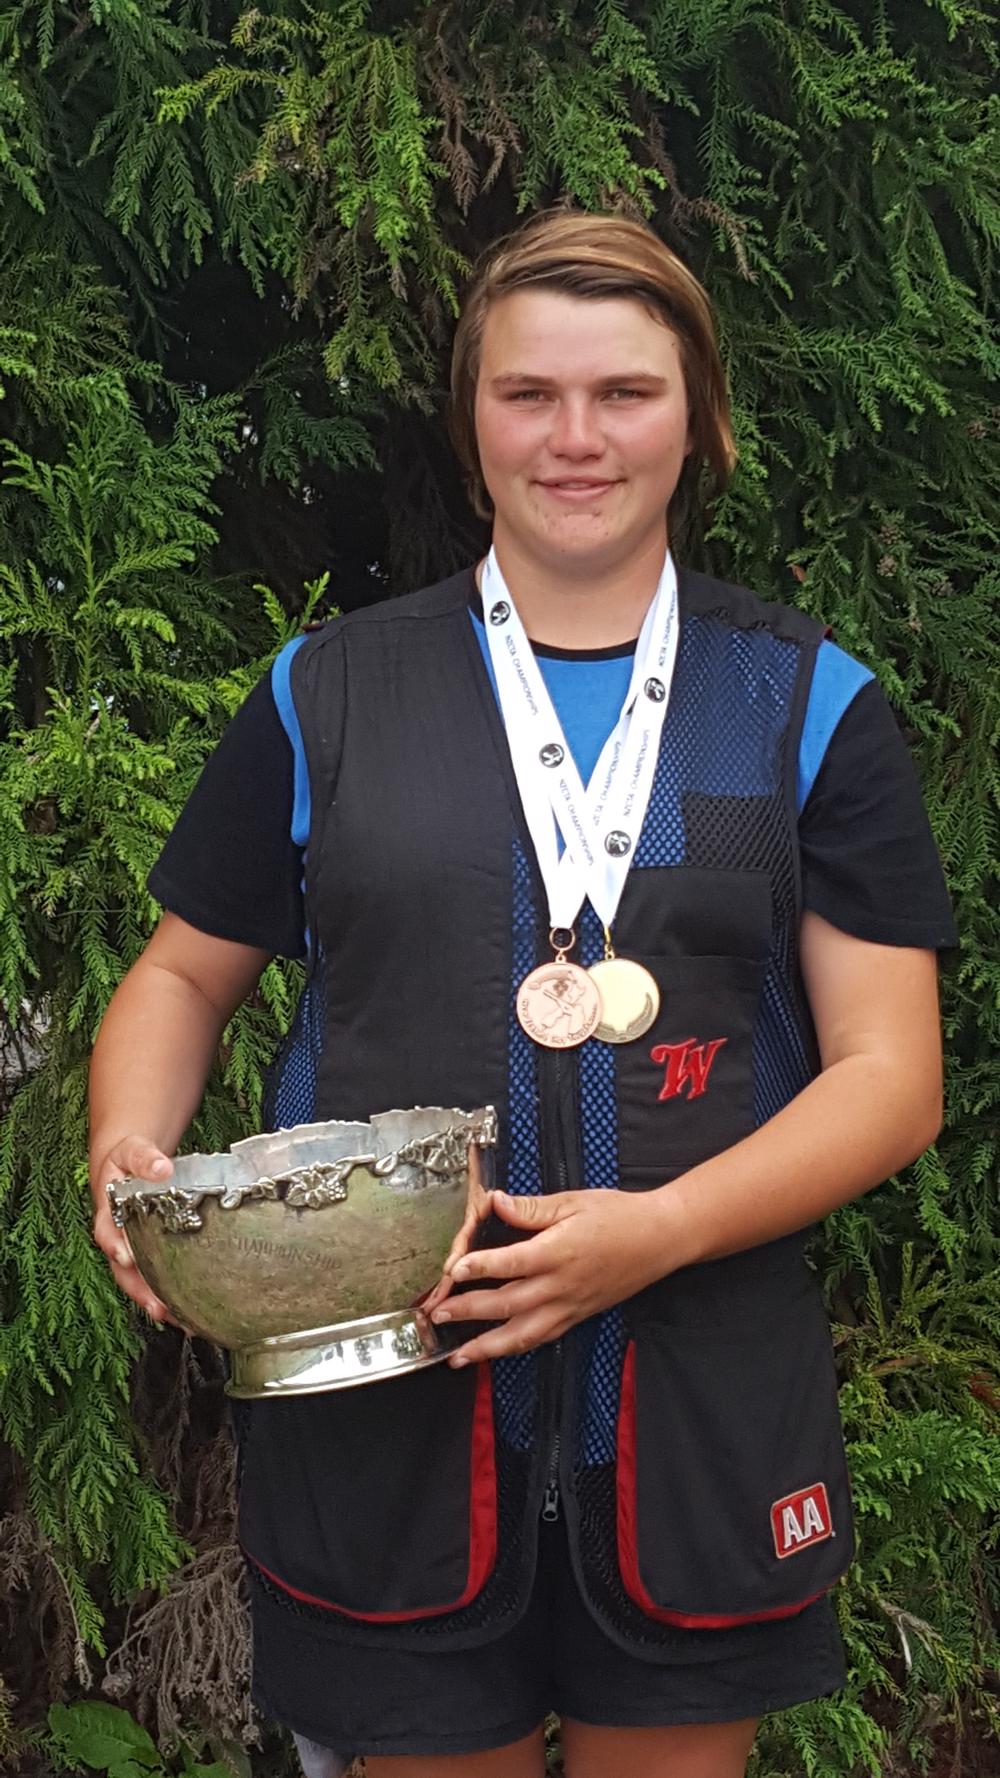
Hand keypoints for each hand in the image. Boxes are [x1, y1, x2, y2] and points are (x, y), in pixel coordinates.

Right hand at [91, 1138, 177, 1323]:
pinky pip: (152, 1278)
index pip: (107, 1231)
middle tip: (157, 1307)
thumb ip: (145, 1158)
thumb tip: (163, 1167)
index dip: (115, 1245)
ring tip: (178, 1319)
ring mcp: (130, 1248)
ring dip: (154, 1301)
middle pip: (122, 1269)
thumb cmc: (127, 1160)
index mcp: (108, 1210)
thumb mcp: (132, 1151)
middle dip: (139, 1290)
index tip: (126, 1257)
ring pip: (137, 1281)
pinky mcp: (145, 1254)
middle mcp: (117, 1236)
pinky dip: (167, 1295)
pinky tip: (187, 1312)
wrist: (125, 1165)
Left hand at [430, 1187, 670, 1364]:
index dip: (480, 1267)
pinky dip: (515, 1348)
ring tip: (458, 1356)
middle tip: (438, 1314)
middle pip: (508, 1304)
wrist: (659, 1240)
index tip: (452, 1271)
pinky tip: (495, 1353)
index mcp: (559, 1251)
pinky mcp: (577, 1317)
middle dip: (469, 1311)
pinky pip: (542, 1338)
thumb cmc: (618, 1215)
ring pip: (523, 1334)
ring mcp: (570, 1306)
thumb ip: (531, 1207)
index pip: (512, 1263)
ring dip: (487, 1347)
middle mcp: (561, 1285)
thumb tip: (494, 1201)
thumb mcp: (574, 1201)